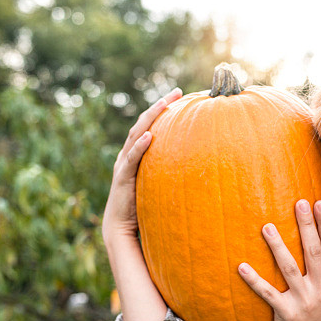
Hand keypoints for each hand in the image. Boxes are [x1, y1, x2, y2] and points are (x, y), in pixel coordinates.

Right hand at [102, 88, 182, 244]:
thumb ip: (171, 173)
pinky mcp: (123, 178)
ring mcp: (123, 165)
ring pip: (136, 135)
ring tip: (164, 105)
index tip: (180, 95)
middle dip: (159, 107)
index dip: (162, 110)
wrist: (121, 228)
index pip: (150, 126)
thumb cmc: (142, 208)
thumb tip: (198, 167)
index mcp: (136, 155)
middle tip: (176, 92)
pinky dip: (140, 146)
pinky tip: (150, 136)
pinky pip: (131, 159)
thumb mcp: (159, 185)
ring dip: (150, 118)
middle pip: (143, 124)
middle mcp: (127, 155)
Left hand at [238, 199, 320, 320]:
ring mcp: (303, 300)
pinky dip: (254, 280)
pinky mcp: (285, 312)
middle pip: (313, 251)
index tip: (320, 203)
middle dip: (307, 226)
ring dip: (278, 247)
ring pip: (289, 268)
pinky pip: (268, 293)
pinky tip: (242, 266)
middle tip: (299, 203)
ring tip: (267, 226)